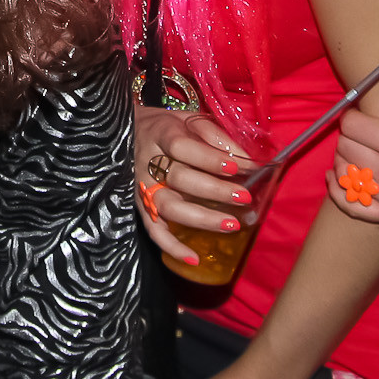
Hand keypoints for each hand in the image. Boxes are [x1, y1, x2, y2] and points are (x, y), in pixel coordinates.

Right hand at [134, 105, 253, 265]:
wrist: (129, 131)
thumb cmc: (169, 127)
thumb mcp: (191, 119)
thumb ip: (217, 137)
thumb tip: (248, 161)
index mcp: (160, 133)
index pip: (182, 147)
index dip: (208, 158)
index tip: (236, 167)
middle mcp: (147, 161)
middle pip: (178, 178)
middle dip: (214, 190)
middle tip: (244, 197)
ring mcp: (142, 187)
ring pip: (168, 207)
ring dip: (201, 218)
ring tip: (231, 224)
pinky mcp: (141, 206)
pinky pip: (153, 230)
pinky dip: (171, 247)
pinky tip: (194, 258)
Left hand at [324, 69, 378, 224]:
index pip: (351, 126)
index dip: (353, 117)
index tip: (362, 116)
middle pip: (345, 148)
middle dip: (350, 137)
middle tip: (364, 133)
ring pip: (345, 175)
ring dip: (345, 160)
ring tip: (359, 151)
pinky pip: (353, 207)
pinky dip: (340, 192)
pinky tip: (339, 178)